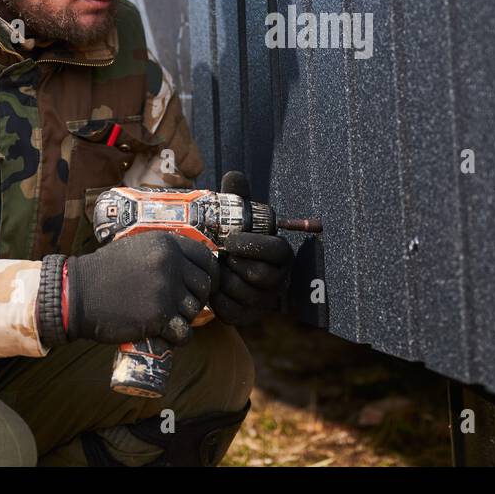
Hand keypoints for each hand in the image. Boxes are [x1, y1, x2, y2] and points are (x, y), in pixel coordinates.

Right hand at [64, 232, 219, 345]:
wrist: (78, 294)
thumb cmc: (105, 272)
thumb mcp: (138, 248)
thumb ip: (165, 252)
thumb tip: (194, 263)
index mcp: (167, 244)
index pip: (206, 259)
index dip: (209, 275)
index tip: (203, 286)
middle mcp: (170, 263)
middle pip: (204, 286)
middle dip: (198, 299)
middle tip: (180, 307)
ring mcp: (165, 290)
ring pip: (195, 310)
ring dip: (185, 319)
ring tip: (167, 320)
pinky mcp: (158, 316)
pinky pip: (184, 332)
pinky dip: (178, 338)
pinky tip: (168, 336)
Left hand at [210, 171, 295, 324]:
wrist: (228, 274)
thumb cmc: (236, 240)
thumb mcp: (238, 219)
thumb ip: (238, 198)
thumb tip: (234, 176)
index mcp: (282, 253)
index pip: (276, 250)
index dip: (253, 245)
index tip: (230, 240)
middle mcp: (279, 279)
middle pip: (257, 274)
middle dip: (233, 263)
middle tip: (219, 254)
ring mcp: (264, 301)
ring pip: (241, 292)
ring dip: (222, 279)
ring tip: (216, 268)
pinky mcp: (247, 317)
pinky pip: (228, 310)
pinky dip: (215, 297)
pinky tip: (213, 285)